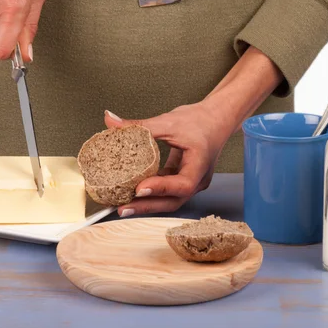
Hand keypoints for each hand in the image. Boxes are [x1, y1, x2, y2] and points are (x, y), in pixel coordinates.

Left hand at [103, 104, 233, 216]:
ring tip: (123, 205)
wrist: (216, 119)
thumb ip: (140, 125)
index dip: (161, 188)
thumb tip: (110, 120)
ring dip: (147, 203)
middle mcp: (198, 179)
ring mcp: (192, 182)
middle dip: (148, 206)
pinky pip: (167, 192)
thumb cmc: (199, 120)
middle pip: (174, 200)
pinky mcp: (183, 180)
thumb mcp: (168, 121)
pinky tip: (133, 193)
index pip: (182, 184)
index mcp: (200, 164)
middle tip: (123, 208)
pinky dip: (151, 193)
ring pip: (170, 200)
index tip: (139, 188)